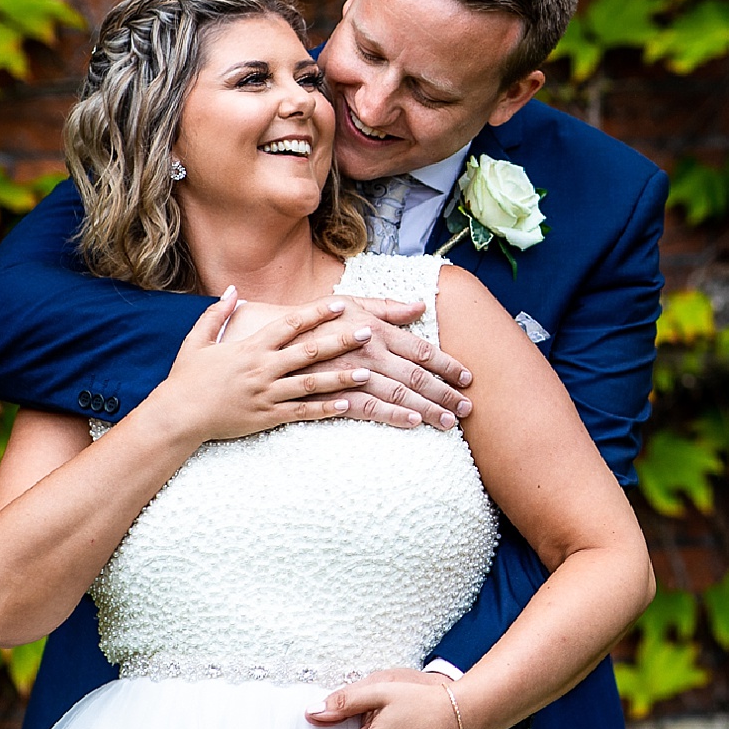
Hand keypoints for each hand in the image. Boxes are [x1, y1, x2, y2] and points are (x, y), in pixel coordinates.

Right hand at [140, 289, 370, 444]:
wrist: (176, 416)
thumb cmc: (186, 379)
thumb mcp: (197, 341)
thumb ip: (217, 314)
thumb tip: (231, 289)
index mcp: (250, 348)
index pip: (289, 325)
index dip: (316, 313)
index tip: (339, 304)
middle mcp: (263, 368)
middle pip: (308, 351)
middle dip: (340, 341)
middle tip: (367, 333)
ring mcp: (267, 394)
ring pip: (310, 383)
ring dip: (340, 377)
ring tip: (366, 372)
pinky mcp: (267, 416)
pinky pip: (301, 412)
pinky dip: (324, 409)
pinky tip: (346, 405)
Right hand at [286, 295, 473, 431]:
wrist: (260, 339)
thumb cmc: (311, 319)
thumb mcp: (349, 304)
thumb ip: (386, 307)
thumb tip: (420, 304)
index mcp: (372, 330)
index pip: (419, 349)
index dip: (447, 364)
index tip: (468, 378)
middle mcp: (363, 352)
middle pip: (412, 376)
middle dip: (443, 393)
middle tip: (468, 409)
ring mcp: (344, 375)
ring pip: (392, 395)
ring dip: (422, 409)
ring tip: (447, 423)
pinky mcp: (329, 395)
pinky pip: (361, 409)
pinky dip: (387, 415)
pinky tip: (409, 423)